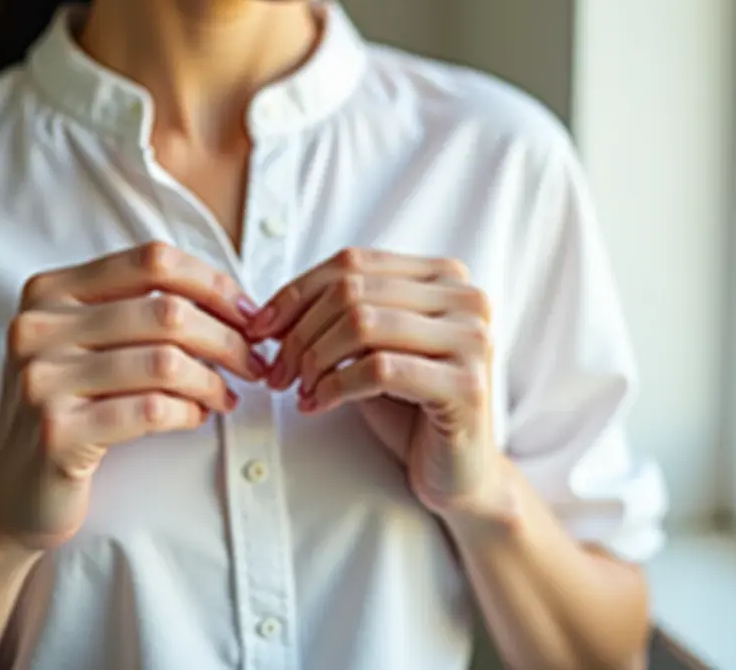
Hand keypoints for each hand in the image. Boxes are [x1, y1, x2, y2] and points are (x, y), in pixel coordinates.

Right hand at [0, 242, 266, 553]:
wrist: (13, 494)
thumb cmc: (70, 412)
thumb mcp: (89, 347)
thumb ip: (140, 313)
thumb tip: (234, 301)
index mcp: (51, 292)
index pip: (152, 261)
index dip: (213, 284)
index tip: (248, 315)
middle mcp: (38, 327)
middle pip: (167, 311)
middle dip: (228, 338)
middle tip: (255, 363)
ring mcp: (42, 380)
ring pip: (166, 361)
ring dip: (214, 380)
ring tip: (227, 395)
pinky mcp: (56, 431)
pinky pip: (151, 409)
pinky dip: (189, 412)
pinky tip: (196, 417)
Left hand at [248, 248, 500, 514]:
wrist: (459, 472)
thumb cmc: (412, 410)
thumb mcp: (372, 350)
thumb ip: (340, 318)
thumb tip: (270, 312)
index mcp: (445, 277)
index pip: (354, 262)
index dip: (297, 293)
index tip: (262, 328)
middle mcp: (467, 300)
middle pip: (354, 291)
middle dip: (300, 332)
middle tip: (276, 370)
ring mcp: (473, 340)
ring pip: (363, 324)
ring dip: (314, 359)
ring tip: (297, 388)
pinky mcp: (466, 386)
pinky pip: (380, 369)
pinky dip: (336, 386)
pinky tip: (318, 404)